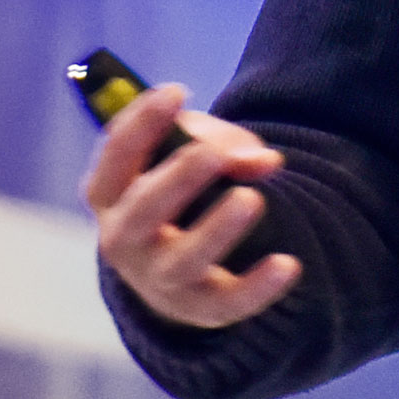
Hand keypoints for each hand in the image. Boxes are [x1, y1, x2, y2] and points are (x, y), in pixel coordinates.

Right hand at [82, 83, 302, 327]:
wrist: (180, 269)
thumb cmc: (180, 192)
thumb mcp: (192, 156)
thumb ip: (223, 146)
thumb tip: (265, 161)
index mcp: (109, 195)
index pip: (115, 157)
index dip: (140, 123)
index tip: (176, 91)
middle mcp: (123, 240)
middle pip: (141, 212)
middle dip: (177, 179)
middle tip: (211, 153)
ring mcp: (158, 279)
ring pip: (182, 261)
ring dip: (215, 230)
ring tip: (252, 200)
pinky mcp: (200, 307)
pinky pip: (227, 304)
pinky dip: (258, 288)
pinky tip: (289, 265)